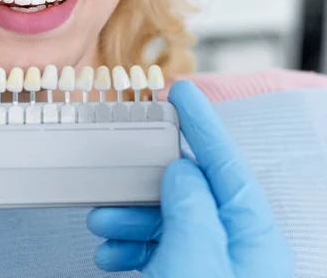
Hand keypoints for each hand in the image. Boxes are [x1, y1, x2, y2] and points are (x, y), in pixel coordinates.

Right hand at [87, 81, 293, 276]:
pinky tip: (112, 252)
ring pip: (167, 220)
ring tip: (102, 223)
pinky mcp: (185, 276)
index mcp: (249, 232)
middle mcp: (233, 244)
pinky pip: (157, 249)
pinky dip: (129, 246)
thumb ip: (190, 207)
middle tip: (115, 178)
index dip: (202, 122)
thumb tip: (180, 171)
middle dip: (145, 183)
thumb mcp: (195, 258)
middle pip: (188, 190)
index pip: (225, 161)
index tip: (182, 91)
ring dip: (128, 218)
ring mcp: (210, 263)